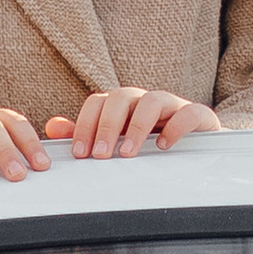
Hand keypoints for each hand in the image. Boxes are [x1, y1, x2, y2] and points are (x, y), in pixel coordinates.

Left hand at [45, 89, 222, 158]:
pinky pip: (188, 113)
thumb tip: (53, 127)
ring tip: (128, 153)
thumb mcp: (118, 139)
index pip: (98, 103)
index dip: (86, 125)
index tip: (80, 153)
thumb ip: (88, 132)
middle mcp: (144, 100)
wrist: (199, 143)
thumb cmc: (154, 139)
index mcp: (123, 105)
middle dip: (107, 127)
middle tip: (101, 155)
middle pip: (121, 98)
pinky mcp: (198, 115)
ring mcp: (172, 105)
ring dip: (137, 128)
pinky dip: (175, 127)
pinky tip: (163, 146)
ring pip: (152, 101)